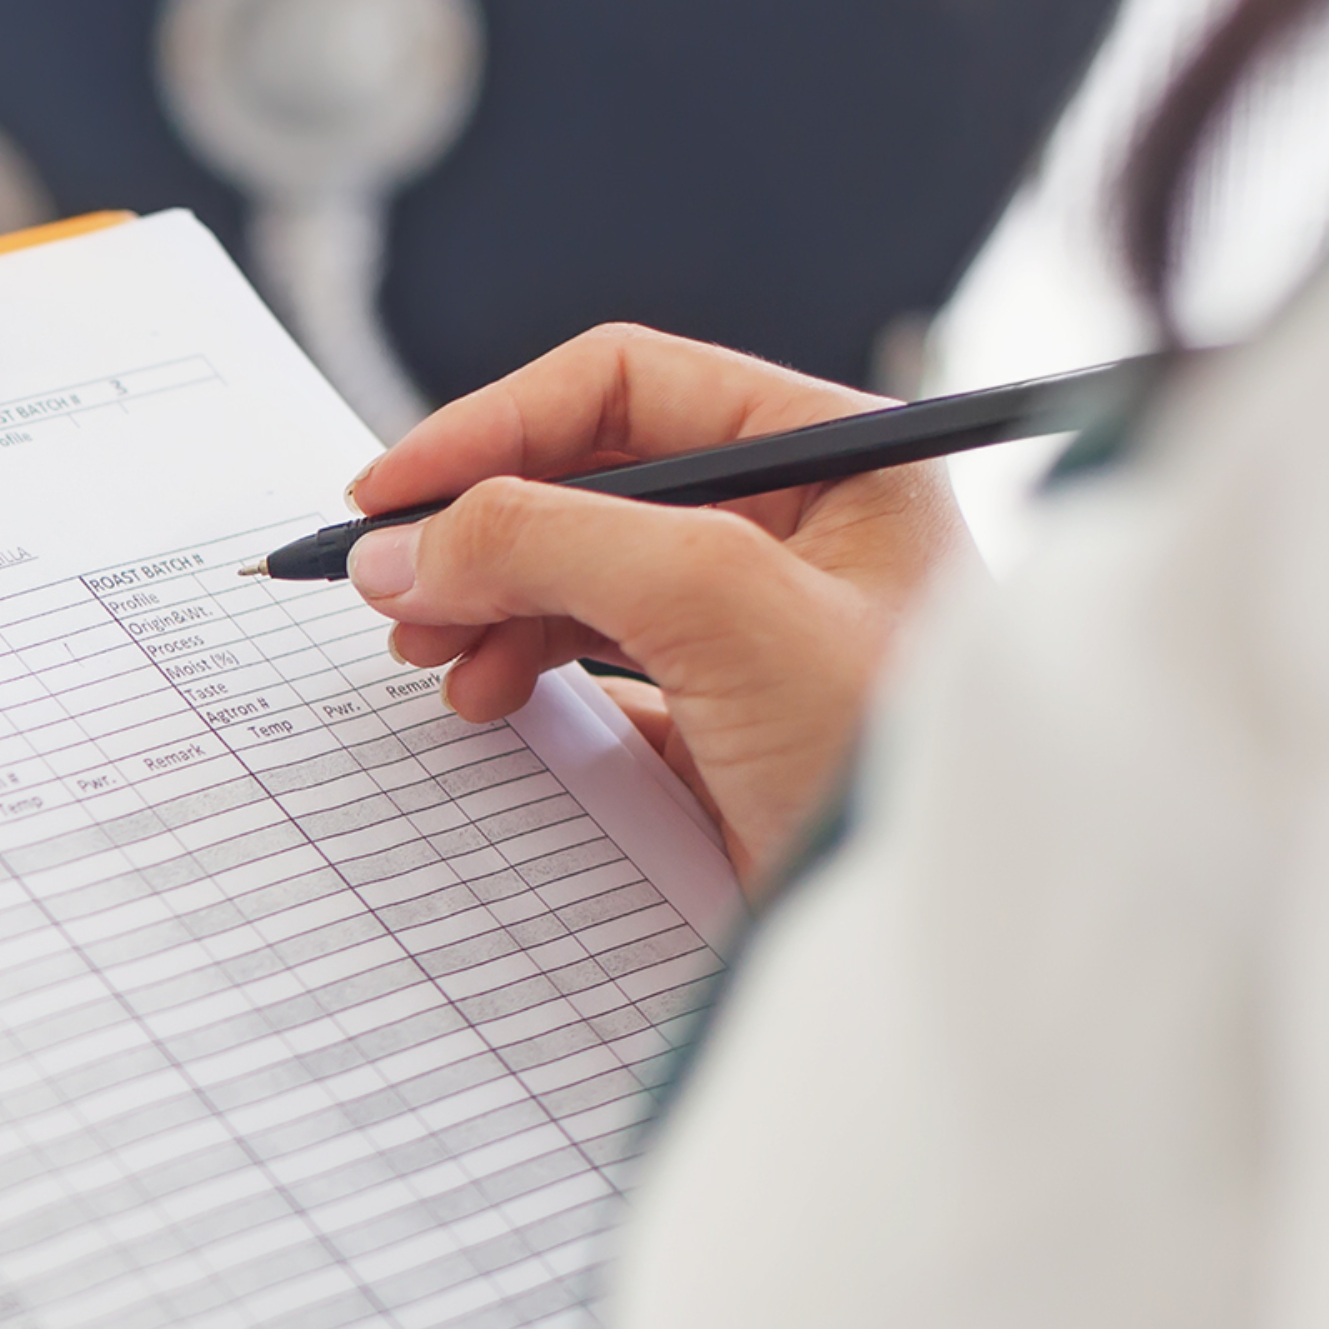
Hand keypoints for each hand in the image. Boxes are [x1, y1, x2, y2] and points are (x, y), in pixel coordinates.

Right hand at [341, 323, 972, 882]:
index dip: (491, 425)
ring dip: (488, 601)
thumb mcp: (721, 606)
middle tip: (395, 587)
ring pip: (580, 573)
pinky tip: (492, 702)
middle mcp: (799, 524)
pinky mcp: (729, 718)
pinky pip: (597, 665)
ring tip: (433, 653)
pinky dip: (524, 672)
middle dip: (479, 527)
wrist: (939, 942)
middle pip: (587, 479)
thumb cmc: (891, 758)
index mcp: (829, 454)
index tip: (389, 492)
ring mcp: (761, 626)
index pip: (624, 386)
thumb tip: (410, 543)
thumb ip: (555, 543)